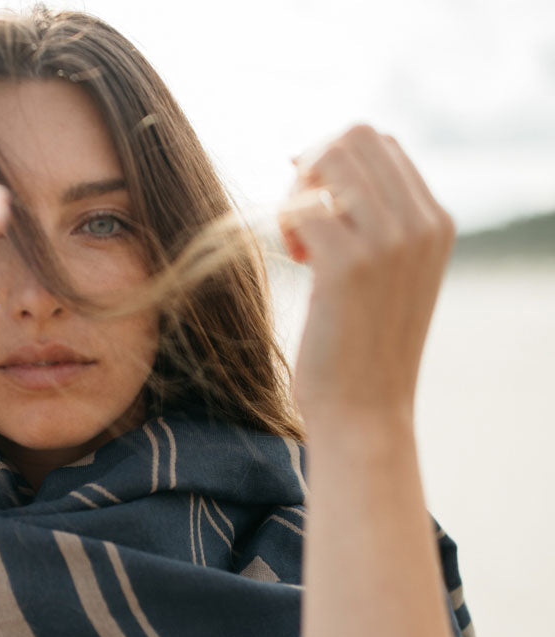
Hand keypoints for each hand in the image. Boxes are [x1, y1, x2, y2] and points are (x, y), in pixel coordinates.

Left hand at [277, 124, 454, 432]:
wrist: (364, 414)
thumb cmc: (361, 351)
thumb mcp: (387, 279)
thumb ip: (377, 225)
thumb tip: (321, 165)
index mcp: (435, 222)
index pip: (381, 144)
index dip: (333, 163)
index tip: (314, 210)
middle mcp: (420, 223)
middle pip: (354, 137)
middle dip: (311, 168)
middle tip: (300, 223)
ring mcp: (389, 241)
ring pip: (328, 159)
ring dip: (298, 194)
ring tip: (300, 245)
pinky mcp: (348, 265)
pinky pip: (303, 207)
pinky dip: (287, 226)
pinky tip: (297, 262)